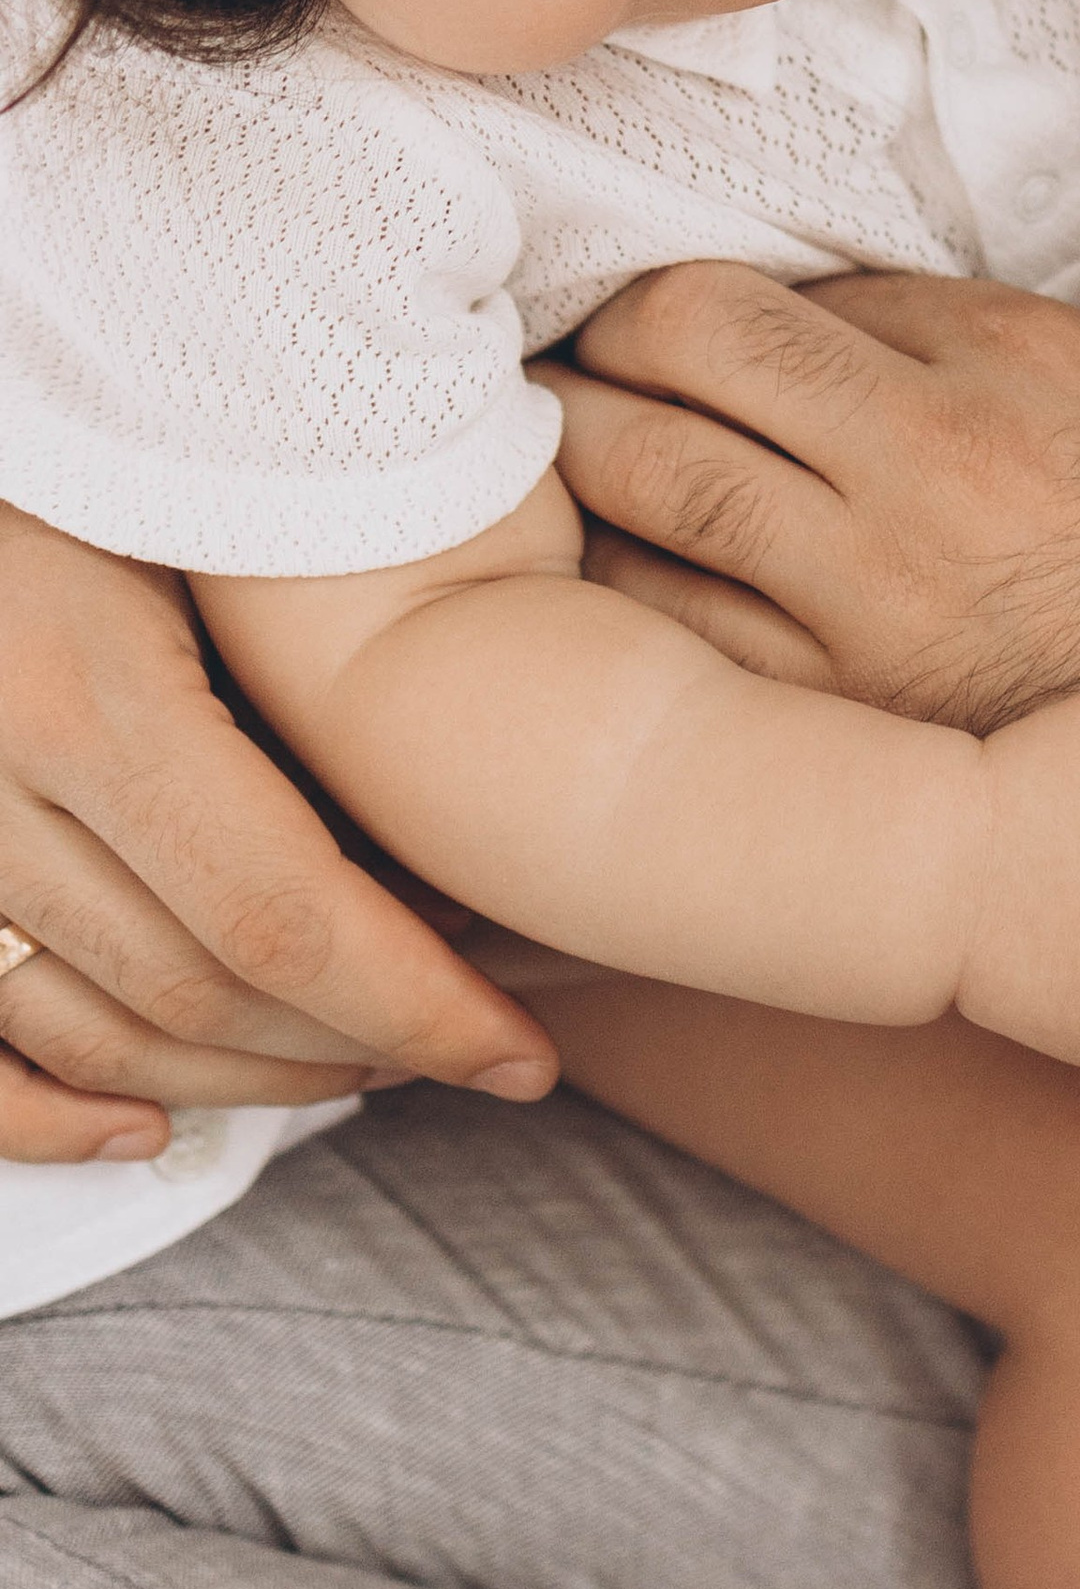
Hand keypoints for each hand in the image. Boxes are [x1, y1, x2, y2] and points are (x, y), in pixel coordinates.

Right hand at [0, 504, 557, 1161]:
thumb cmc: (112, 457)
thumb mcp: (212, 523)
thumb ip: (312, 663)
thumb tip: (467, 814)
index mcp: (90, 691)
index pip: (284, 914)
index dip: (417, 1007)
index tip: (520, 1055)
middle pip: (201, 990)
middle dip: (359, 1044)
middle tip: (470, 1044)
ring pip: (95, 1034)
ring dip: (245, 1080)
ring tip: (365, 1061)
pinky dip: (50, 1118)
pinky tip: (152, 1130)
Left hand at [550, 264, 1079, 726]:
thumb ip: (926, 335)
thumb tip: (767, 315)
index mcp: (991, 354)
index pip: (755, 288)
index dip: (653, 302)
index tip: (624, 329)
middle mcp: (928, 454)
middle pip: (675, 354)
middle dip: (585, 357)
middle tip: (547, 374)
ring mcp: (880, 588)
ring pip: (647, 487)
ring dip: (567, 463)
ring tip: (536, 469)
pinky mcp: (853, 707)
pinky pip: (673, 632)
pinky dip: (608, 597)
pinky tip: (590, 591)